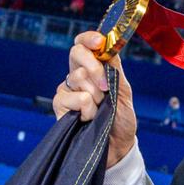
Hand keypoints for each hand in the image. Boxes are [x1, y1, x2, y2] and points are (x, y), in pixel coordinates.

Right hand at [52, 31, 137, 167]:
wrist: (117, 146)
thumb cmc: (121, 119)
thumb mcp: (124, 92)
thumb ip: (115, 70)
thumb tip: (108, 48)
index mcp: (93, 68)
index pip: (83, 44)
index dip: (88, 38)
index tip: (99, 41)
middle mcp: (76, 76)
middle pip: (76, 53)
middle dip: (94, 67)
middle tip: (105, 87)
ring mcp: (66, 90)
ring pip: (77, 77)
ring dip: (94, 95)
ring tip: (99, 110)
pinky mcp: (59, 107)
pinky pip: (72, 97)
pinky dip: (86, 108)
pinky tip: (88, 118)